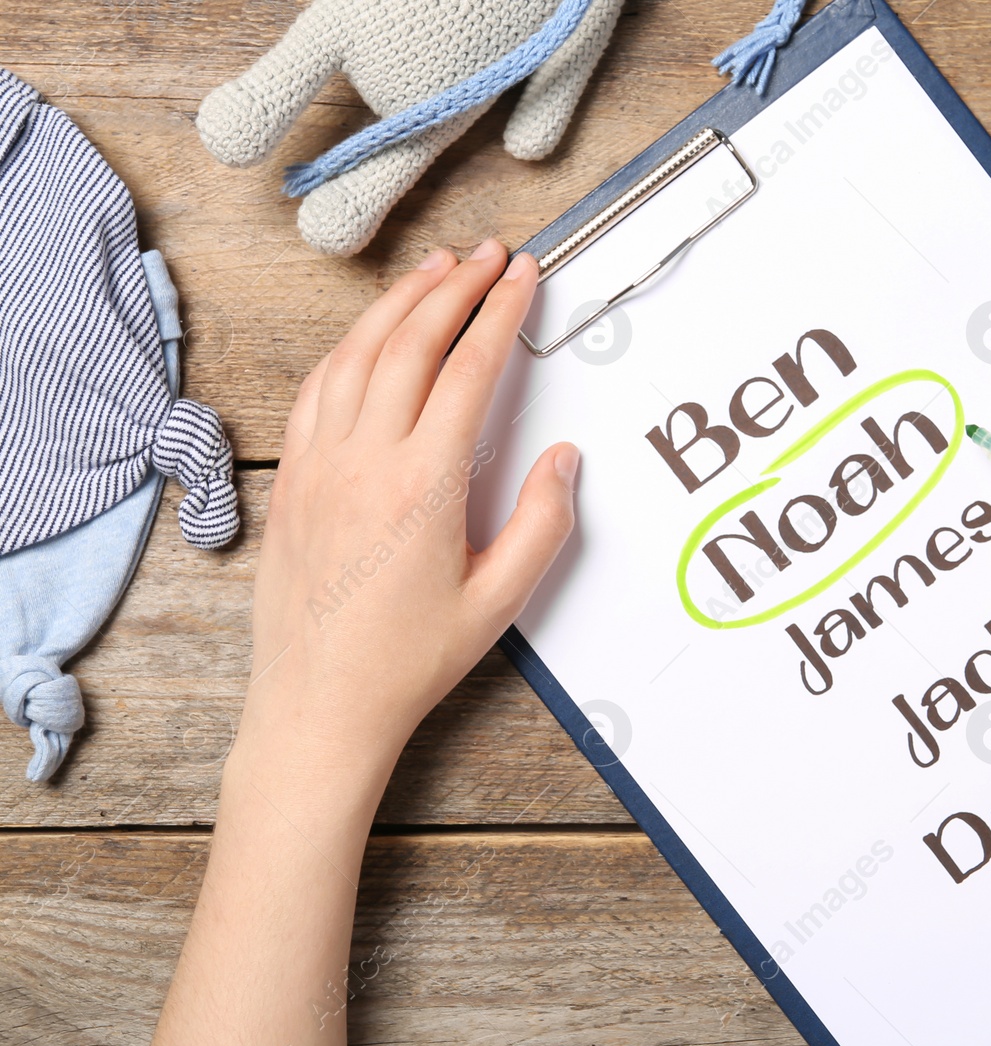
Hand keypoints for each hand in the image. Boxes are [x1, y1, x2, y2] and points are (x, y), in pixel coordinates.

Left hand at [240, 239, 576, 787]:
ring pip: (356, 355)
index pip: (467, 371)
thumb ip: (541, 525)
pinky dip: (348, 347)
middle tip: (488, 255)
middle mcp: (362, 463)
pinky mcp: (291, 482)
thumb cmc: (405, 664)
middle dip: (455, 288)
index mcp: (420, 487)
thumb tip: (561, 461)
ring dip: (398, 303)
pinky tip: (367, 336)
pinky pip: (317, 390)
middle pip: (410, 343)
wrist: (318, 706)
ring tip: (434, 270)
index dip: (500, 313)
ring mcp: (317, 467)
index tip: (522, 278)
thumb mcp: (498, 602)